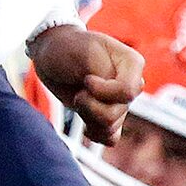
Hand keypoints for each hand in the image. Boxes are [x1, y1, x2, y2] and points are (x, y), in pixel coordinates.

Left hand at [28, 23, 142, 142]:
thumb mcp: (86, 54)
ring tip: (78, 99)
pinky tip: (84, 123)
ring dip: (87, 116)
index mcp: (132, 63)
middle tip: (78, 91)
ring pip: (110, 126)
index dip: (103, 92)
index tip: (86, 80)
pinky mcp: (108, 114)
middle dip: (90, 105)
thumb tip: (114, 100)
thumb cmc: (68, 48)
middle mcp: (131, 84)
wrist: (52, 54)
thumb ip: (104, 74)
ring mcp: (120, 101)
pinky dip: (95, 133)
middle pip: (117, 112)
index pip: (128, 92)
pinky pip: (110, 137)